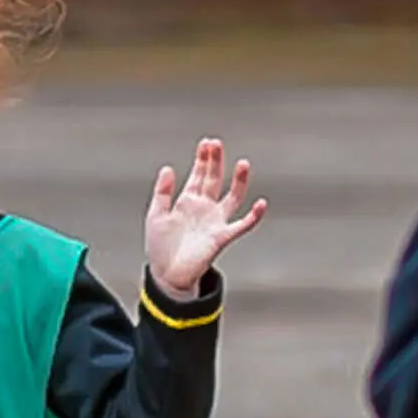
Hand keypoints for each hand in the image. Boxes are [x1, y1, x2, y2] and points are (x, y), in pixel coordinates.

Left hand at [145, 139, 267, 299]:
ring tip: (244, 164)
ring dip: (239, 181)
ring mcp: (215, 221)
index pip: (199, 174)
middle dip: (216, 162)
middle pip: (214, 179)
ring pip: (233, 197)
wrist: (166, 275)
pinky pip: (242, 225)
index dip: (203, 159)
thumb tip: (168, 168)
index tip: (206, 143)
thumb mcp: (156, 215)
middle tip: (216, 143)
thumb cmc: (160, 246)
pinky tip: (261, 204)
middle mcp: (205, 208)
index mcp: (188, 201)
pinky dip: (253, 216)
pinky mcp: (221, 237)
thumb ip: (162, 192)